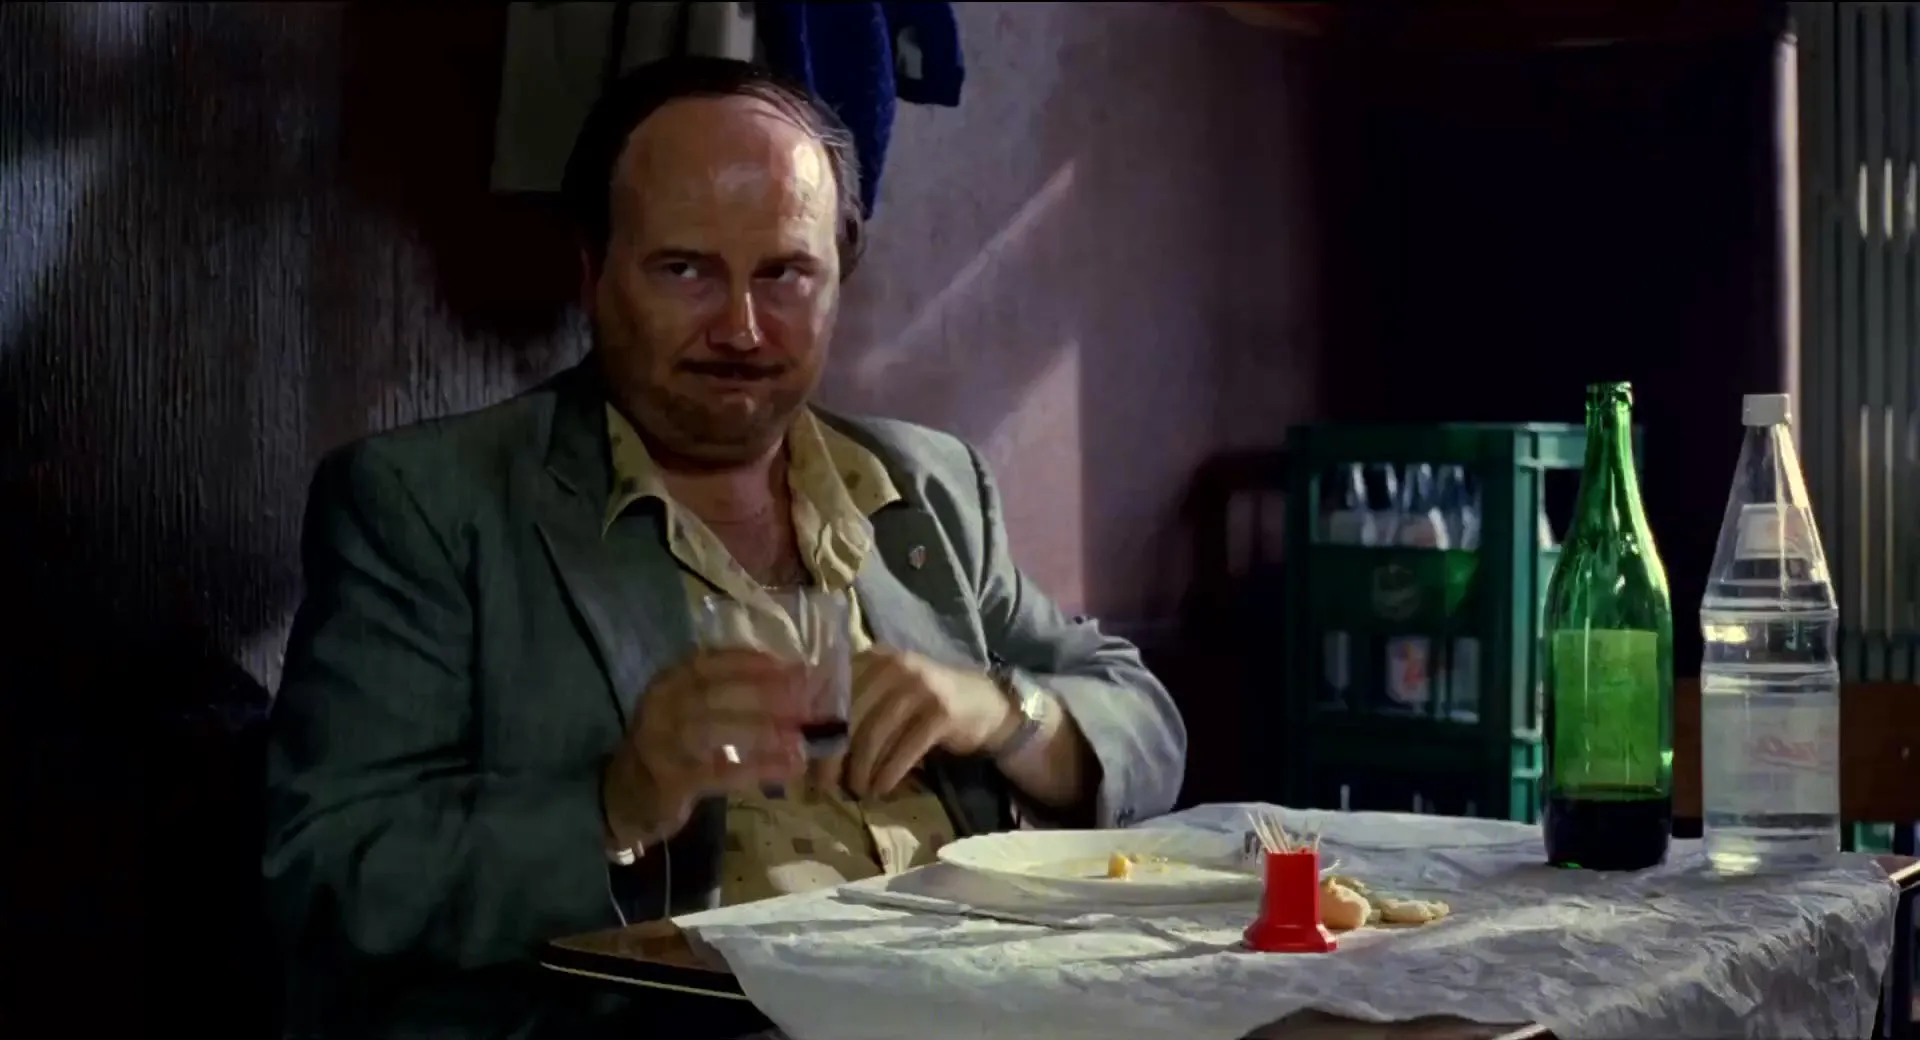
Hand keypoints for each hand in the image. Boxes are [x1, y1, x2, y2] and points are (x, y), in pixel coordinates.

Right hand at [602, 648, 810, 850]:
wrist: (625, 797)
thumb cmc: (670, 747)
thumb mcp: (687, 710)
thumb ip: (727, 694)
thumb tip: (790, 684)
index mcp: (668, 683)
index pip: (709, 663)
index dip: (751, 662)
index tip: (790, 666)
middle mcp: (660, 707)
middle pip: (715, 694)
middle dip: (764, 694)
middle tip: (805, 700)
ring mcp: (661, 744)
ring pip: (716, 730)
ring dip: (762, 732)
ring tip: (799, 739)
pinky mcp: (670, 780)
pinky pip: (720, 772)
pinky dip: (757, 769)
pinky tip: (787, 768)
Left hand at [821, 648, 1011, 799]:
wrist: (985, 705)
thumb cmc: (924, 703)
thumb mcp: (888, 690)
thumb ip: (854, 702)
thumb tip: (810, 742)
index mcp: (874, 658)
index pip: (833, 693)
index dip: (817, 729)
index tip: (806, 759)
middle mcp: (895, 666)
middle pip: (850, 716)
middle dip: (834, 756)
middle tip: (826, 785)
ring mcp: (921, 687)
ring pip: (875, 735)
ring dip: (862, 770)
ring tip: (858, 789)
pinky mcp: (941, 713)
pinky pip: (904, 749)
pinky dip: (888, 774)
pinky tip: (881, 789)